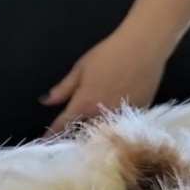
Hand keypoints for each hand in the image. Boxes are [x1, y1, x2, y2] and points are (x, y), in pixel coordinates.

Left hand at [42, 29, 167, 136]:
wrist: (145, 46)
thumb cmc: (109, 53)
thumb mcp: (81, 68)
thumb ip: (63, 89)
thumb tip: (45, 101)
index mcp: (84, 104)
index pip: (63, 124)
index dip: (52, 134)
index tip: (44, 143)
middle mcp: (101, 115)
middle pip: (84, 133)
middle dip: (75, 136)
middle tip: (70, 137)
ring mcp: (121, 117)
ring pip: (104, 132)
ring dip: (95, 134)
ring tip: (89, 138)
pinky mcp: (139, 114)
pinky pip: (123, 125)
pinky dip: (115, 126)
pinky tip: (113, 125)